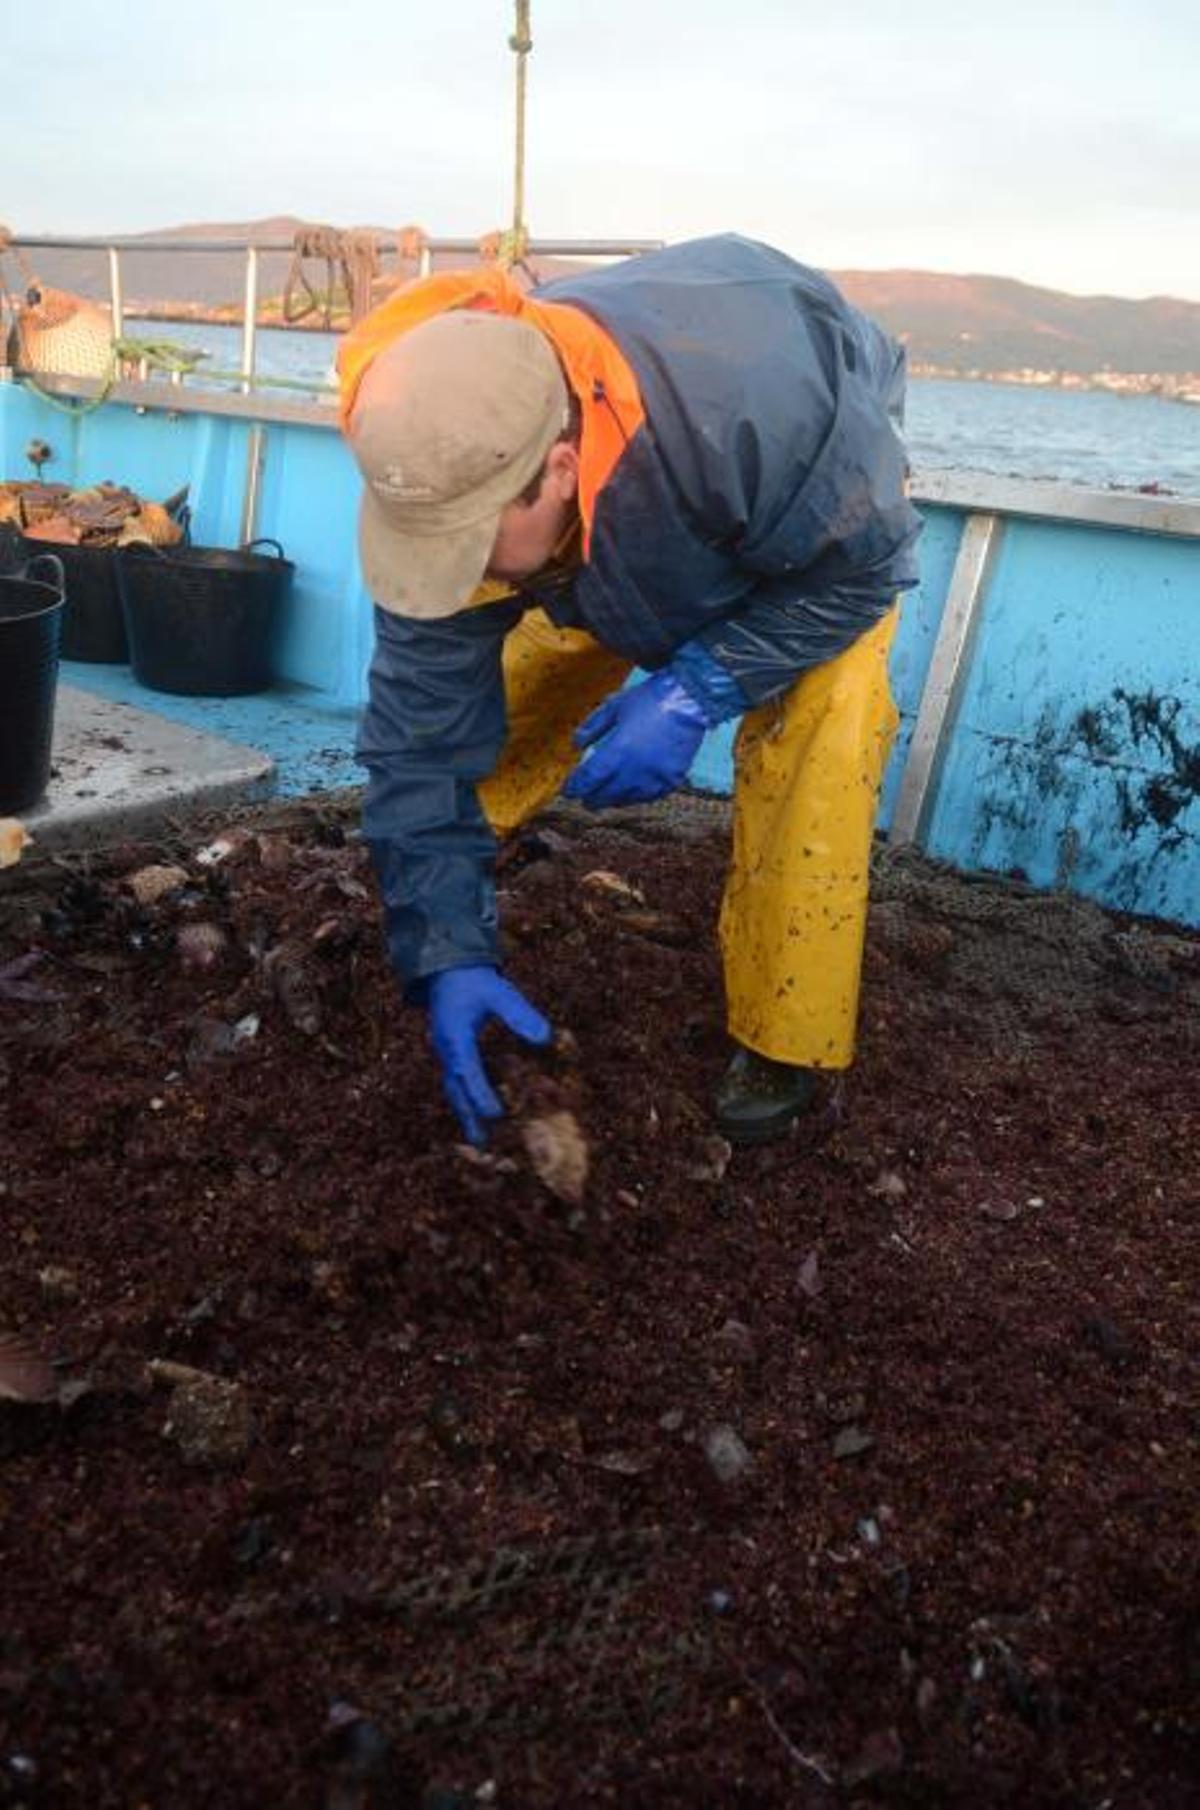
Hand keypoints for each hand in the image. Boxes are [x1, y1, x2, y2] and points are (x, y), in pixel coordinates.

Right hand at [426, 966, 551, 1144]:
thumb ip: (520, 1014)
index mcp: (456, 1036)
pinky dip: (466, 1099)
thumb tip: (545, 1037)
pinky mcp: (450, 1052)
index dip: (481, 1094)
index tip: (496, 1114)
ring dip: (466, 1113)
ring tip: (479, 1140)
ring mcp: (445, 1052)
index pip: (468, 1070)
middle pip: (456, 1089)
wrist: (448, 968)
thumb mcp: (500, 992)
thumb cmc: (475, 980)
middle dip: (469, 1116)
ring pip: (454, 1088)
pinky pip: (456, 1081)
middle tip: (483, 1144)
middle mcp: (447, 1049)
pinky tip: (477, 1113)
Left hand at [561, 670, 706, 808]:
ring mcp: (655, 777)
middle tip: (584, 799)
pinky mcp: (672, 780)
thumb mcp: (614, 706)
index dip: (576, 787)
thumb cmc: (649, 699)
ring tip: (606, 798)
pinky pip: (649, 796)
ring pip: (627, 798)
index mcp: (618, 750)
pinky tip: (630, 794)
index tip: (568, 791)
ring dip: (613, 799)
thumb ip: (593, 726)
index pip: (589, 778)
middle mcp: (635, 769)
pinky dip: (637, 796)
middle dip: (592, 797)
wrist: (689, 700)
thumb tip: (575, 744)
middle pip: (606, 794)